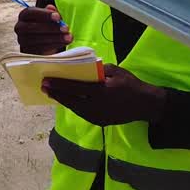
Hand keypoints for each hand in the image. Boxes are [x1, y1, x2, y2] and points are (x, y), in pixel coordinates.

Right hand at [14, 5, 71, 54]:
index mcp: (24, 15)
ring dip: (55, 38)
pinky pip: (40, 49)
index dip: (44, 14)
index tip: (58, 17)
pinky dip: (54, 46)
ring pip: (37, 39)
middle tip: (65, 28)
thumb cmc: (47, 26)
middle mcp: (20, 27)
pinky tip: (63, 43)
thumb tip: (51, 8)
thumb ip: (51, 12)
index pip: (30, 12)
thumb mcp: (50, 18)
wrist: (44, 43)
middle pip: (32, 27)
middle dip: (51, 28)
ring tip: (68, 37)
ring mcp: (22, 41)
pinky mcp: (28, 52)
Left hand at [42, 65, 167, 125]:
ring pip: (74, 108)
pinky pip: (82, 113)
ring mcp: (97, 116)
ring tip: (52, 93)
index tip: (47, 80)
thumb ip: (97, 69)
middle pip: (71, 100)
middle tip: (44, 87)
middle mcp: (96, 106)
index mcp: (100, 91)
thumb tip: (82, 68)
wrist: (144, 104)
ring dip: (63, 100)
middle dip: (56, 93)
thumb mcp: (115, 71)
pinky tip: (67, 100)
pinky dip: (73, 106)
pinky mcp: (99, 122)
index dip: (59, 84)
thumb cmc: (130, 84)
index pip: (75, 88)